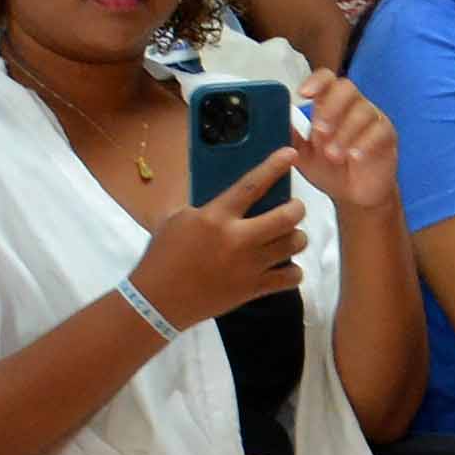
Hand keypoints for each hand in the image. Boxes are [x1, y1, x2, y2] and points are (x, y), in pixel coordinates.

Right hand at [127, 145, 309, 326]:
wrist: (158, 301)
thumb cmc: (162, 256)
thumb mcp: (176, 220)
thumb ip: (203, 204)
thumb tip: (225, 189)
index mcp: (215, 218)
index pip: (252, 185)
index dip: (274, 167)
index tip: (290, 154)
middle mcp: (238, 239)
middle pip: (287, 217)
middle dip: (297, 207)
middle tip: (293, 207)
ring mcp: (249, 266)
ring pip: (294, 244)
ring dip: (296, 237)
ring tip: (287, 236)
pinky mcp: (253, 289)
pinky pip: (291, 277)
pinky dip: (292, 271)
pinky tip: (283, 266)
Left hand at [293, 76, 401, 217]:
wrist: (355, 196)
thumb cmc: (330, 171)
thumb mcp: (302, 154)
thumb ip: (289, 136)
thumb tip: (268, 121)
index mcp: (330, 106)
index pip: (326, 80)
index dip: (316, 82)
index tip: (303, 94)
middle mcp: (353, 106)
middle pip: (346, 88)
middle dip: (330, 108)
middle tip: (319, 132)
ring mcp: (372, 119)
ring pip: (362, 111)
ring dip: (344, 132)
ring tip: (333, 154)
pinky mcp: (387, 136)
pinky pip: (379, 130)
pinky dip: (365, 142)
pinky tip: (354, 156)